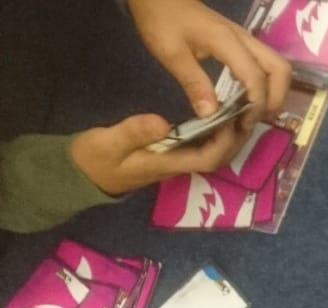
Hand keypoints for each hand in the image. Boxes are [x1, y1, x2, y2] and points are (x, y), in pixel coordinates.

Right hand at [69, 113, 247, 195]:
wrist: (81, 175)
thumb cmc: (94, 159)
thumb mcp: (107, 143)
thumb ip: (133, 133)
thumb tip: (162, 123)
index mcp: (167, 164)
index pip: (208, 157)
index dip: (224, 141)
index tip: (231, 118)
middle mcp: (177, 166)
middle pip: (218, 158)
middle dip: (235, 139)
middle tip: (245, 111)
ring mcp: (175, 162)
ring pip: (212, 153)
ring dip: (228, 137)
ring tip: (237, 111)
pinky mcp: (170, 156)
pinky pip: (201, 148)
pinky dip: (214, 135)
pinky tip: (217, 116)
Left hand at [126, 0, 290, 122]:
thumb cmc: (160, 19)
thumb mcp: (170, 52)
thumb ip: (193, 82)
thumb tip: (211, 115)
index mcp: (227, 42)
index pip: (256, 77)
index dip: (256, 104)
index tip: (243, 124)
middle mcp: (244, 39)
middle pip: (280, 70)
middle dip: (275, 98)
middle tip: (255, 119)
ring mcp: (245, 40)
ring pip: (277, 67)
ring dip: (274, 92)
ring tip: (254, 112)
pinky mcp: (241, 43)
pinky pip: (265, 65)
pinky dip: (265, 84)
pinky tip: (247, 98)